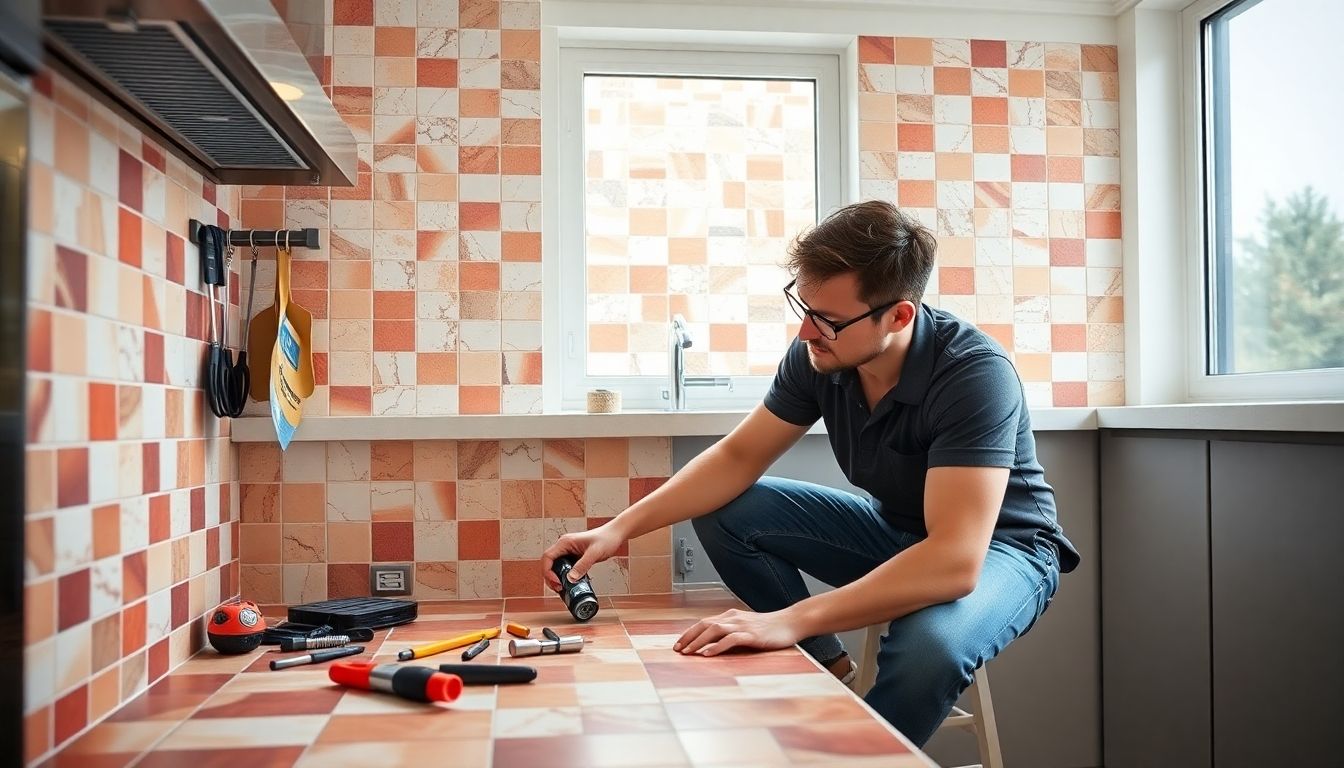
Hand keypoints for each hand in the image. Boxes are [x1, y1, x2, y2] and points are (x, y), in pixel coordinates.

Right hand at [541, 522, 623, 591]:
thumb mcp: (595, 553)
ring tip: (563, 588)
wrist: (615, 535)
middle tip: (559, 588)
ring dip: (557, 579)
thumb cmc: (607, 538)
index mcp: (565, 542)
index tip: (556, 582)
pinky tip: (571, 584)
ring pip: (556, 567)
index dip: (548, 572)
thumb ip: (582, 565)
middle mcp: (564, 546)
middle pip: (549, 564)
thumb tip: (570, 579)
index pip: (548, 557)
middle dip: (551, 578)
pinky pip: (565, 569)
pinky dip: (565, 577)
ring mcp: (569, 552)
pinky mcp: (575, 557)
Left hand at [673, 607, 802, 656]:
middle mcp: (734, 618)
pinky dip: (716, 646)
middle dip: (688, 637)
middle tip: (677, 649)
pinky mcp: (752, 634)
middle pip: (705, 624)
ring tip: (687, 652)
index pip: (705, 622)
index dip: (690, 633)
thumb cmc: (771, 628)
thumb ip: (733, 633)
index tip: (679, 644)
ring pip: (714, 630)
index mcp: (731, 616)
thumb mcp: (748, 628)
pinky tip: (708, 654)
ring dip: (698, 641)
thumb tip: (716, 644)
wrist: (791, 622)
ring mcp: (742, 625)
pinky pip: (730, 639)